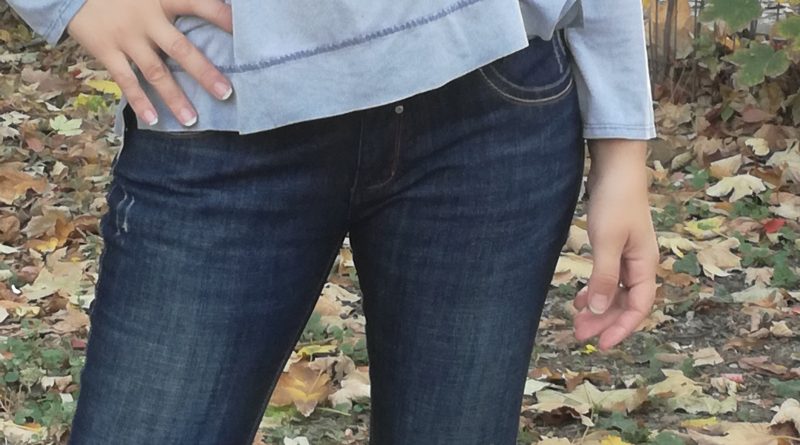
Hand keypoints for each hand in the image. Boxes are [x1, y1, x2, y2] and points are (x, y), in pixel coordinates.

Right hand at [65, 0, 233, 126]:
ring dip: (174, 98)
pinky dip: (139, 101)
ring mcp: (126, 37)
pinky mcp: (106, 50)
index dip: (220, 16)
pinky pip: (125, 80)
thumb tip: (217, 4)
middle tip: (226, 93)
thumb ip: (178, 1)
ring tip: (192, 120)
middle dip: (204, 73)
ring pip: (155, 72)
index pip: (198, 4)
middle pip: (180, 49)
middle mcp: (147, 19)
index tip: (242, 31)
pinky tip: (153, 120)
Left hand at [572, 139, 658, 350]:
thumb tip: (601, 310)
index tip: (601, 345)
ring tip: (577, 321)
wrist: (616, 167)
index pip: (639, 307)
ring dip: (599, 307)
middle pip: (627, 303)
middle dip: (605, 321)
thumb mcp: (607, 241)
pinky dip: (596, 289)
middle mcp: (640, 263)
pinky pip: (609, 277)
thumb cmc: (615, 201)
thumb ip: (604, 276)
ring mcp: (629, 254)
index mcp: (645, 265)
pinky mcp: (615, 245)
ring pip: (616, 291)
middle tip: (579, 335)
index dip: (621, 328)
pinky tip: (582, 297)